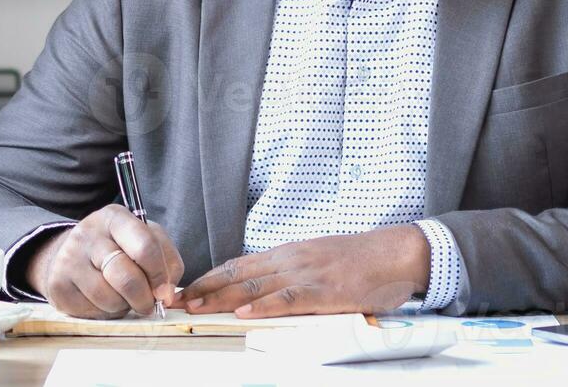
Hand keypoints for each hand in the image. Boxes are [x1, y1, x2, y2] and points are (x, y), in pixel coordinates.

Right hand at [27, 205, 183, 318]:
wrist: (72, 253)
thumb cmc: (118, 247)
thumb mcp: (144, 240)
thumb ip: (165, 261)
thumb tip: (167, 295)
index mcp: (115, 217)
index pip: (145, 246)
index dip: (160, 275)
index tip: (164, 292)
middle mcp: (88, 234)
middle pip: (126, 277)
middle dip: (144, 298)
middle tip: (147, 305)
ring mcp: (69, 259)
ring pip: (109, 298)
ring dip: (123, 306)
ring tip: (123, 298)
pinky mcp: (58, 285)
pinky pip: (91, 311)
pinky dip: (104, 313)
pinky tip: (103, 301)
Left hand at [180, 225, 428, 317]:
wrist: (394, 253)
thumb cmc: (357, 261)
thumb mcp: (315, 260)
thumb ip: (288, 273)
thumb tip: (260, 289)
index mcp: (286, 254)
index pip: (237, 265)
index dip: (207, 278)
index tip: (183, 289)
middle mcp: (289, 260)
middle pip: (236, 275)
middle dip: (203, 289)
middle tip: (173, 299)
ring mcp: (305, 274)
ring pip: (254, 286)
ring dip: (220, 298)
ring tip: (194, 307)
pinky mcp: (324, 291)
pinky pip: (288, 299)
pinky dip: (263, 306)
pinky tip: (243, 313)